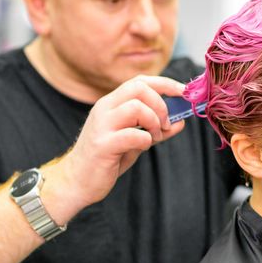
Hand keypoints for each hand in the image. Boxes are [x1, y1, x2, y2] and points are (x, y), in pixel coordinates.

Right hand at [44, 75, 185, 215]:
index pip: (140, 81)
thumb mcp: (136, 140)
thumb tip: (181, 122)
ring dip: (154, 122)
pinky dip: (146, 140)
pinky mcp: (102, 145)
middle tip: (166, 123)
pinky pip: (133, 134)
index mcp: (112, 103)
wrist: (78, 181)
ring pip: (136, 107)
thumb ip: (157, 129)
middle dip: (161, 104)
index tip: (183, 92)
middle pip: (139, 87)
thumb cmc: (107, 158)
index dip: (165, 84)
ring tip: (154, 137)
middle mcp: (105, 108)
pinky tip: (143, 147)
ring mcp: (102, 125)